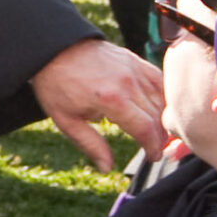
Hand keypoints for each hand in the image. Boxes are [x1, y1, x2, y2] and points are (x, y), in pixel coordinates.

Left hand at [31, 38, 166, 168]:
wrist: (53, 50)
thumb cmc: (56, 85)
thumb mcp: (67, 121)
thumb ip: (91, 145)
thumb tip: (107, 167)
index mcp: (111, 100)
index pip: (145, 129)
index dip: (153, 147)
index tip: (153, 156)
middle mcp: (127, 83)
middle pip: (156, 116)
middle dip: (160, 137)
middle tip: (156, 149)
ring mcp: (133, 68)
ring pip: (161, 98)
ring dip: (163, 117)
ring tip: (158, 132)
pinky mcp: (133, 59)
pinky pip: (158, 79)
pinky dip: (164, 95)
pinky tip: (160, 107)